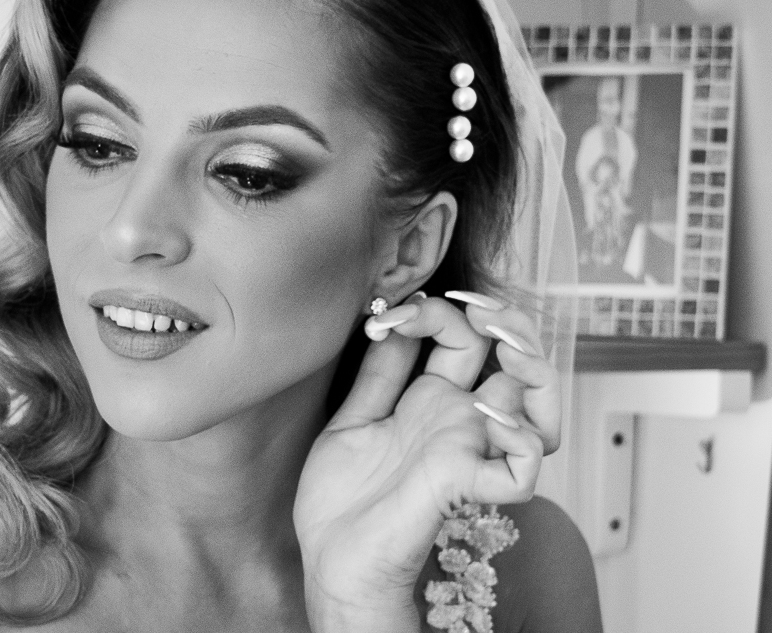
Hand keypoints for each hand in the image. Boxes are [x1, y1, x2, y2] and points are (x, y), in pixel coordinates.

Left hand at [292, 292, 558, 632]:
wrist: (331, 557)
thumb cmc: (343, 499)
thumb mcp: (353, 419)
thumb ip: (378, 374)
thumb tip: (390, 321)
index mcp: (429, 400)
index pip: (464, 339)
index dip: (437, 313)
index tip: (390, 313)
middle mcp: (455, 419)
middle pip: (515, 359)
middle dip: (506, 322)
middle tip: (474, 310)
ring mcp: (466, 450)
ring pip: (538, 404)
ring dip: (530, 368)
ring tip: (502, 347)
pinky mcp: (466, 486)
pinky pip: (525, 465)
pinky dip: (520, 437)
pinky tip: (486, 415)